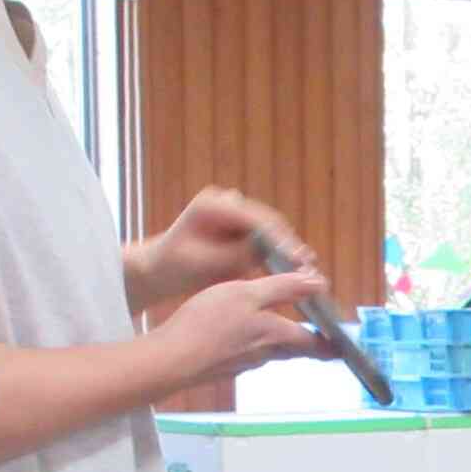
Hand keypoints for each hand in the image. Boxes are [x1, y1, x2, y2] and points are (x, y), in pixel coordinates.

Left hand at [127, 186, 314, 312]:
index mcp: (211, 205)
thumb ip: (239, 255)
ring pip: (271, 228)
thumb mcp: (208, 264)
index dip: (278, 238)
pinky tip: (296, 266)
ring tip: (307, 267)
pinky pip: (267, 236)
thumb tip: (271, 252)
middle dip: (289, 242)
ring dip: (288, 247)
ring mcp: (235, 211)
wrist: (162, 270)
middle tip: (308, 264)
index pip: (254, 219)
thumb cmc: (177, 268)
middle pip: (267, 220)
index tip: (297, 258)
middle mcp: (226, 202)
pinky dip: (280, 251)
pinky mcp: (243, 225)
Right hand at [153, 271, 338, 386]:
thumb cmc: (207, 324)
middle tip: (322, 339)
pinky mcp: (224, 367)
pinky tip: (239, 333)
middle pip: (297, 350)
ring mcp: (245, 364)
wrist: (171, 360)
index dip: (334, 344)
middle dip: (311, 344)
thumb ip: (284, 288)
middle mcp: (267, 355)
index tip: (345, 344)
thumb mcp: (247, 294)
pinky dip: (252, 343)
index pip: (318, 344)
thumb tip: (317, 282)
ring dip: (280, 341)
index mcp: (278, 336)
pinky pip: (247, 353)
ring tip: (279, 326)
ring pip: (272, 352)